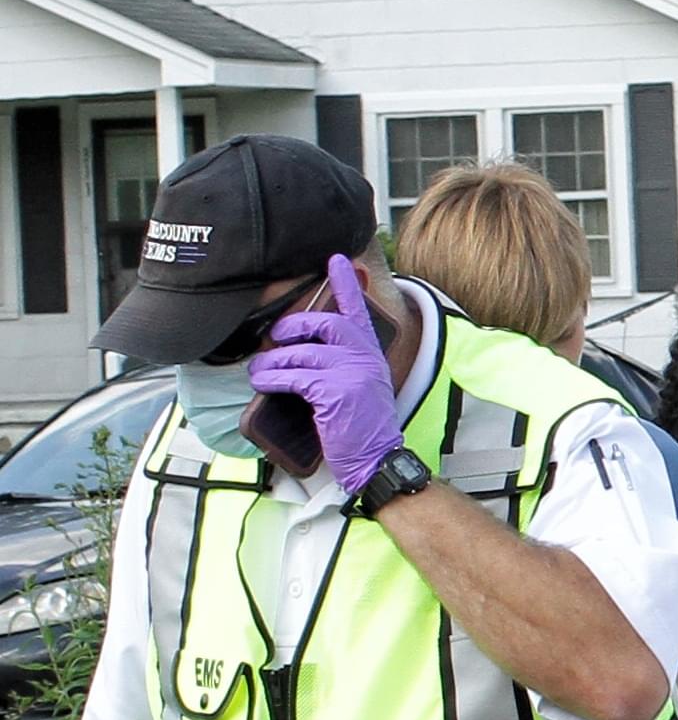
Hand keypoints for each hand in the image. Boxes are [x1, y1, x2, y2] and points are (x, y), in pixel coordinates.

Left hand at [245, 255, 405, 492]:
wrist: (376, 459)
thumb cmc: (360, 428)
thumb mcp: (358, 387)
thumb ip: (340, 363)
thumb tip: (298, 351)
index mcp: (370, 354)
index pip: (357, 311)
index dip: (345, 284)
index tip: (335, 260)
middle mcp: (365, 358)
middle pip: (325, 322)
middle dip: (293, 327)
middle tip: (276, 339)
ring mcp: (353, 373)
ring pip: (302, 351)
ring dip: (273, 361)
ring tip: (260, 372)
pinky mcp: (336, 391)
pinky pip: (294, 375)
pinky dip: (273, 378)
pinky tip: (265, 384)